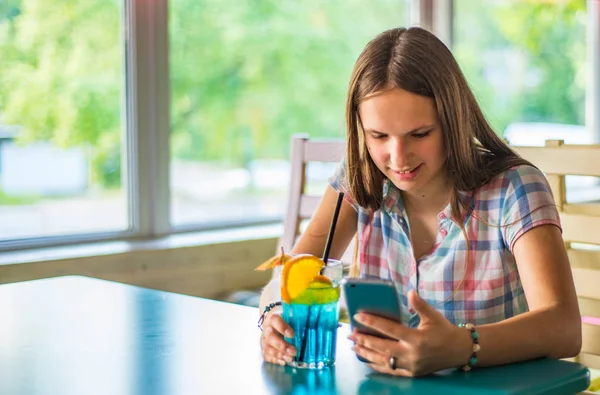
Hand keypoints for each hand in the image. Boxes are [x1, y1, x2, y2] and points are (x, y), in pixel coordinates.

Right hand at [260, 308, 296, 365]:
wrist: (273, 322)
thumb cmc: (286, 319)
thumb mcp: (292, 315)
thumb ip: (300, 318)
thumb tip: (315, 322)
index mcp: (274, 318)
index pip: (275, 321)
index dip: (283, 328)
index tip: (292, 335)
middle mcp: (267, 328)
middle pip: (271, 337)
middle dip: (282, 346)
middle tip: (294, 351)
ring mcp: (264, 339)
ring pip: (268, 348)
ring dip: (279, 355)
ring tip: (290, 358)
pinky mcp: (264, 347)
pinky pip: (266, 355)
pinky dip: (274, 360)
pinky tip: (283, 361)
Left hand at [348, 290, 469, 376]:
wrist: (459, 351)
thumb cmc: (444, 331)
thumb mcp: (433, 316)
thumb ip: (420, 305)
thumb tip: (410, 291)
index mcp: (417, 338)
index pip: (390, 329)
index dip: (373, 322)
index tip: (359, 316)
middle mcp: (412, 354)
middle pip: (382, 347)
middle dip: (364, 340)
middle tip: (351, 334)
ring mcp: (411, 366)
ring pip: (383, 361)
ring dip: (367, 354)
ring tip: (354, 346)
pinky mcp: (412, 374)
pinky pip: (390, 371)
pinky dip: (376, 365)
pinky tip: (366, 360)